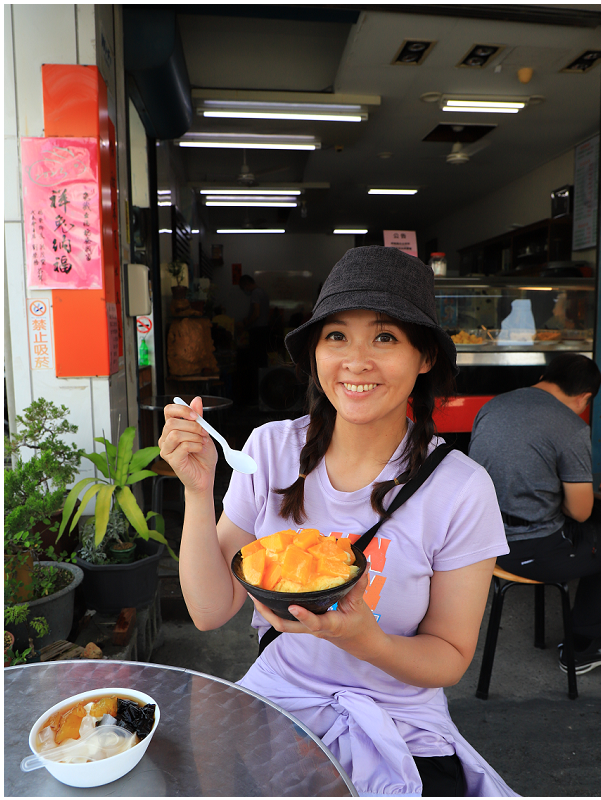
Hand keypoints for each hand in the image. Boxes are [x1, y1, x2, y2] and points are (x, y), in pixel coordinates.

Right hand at [158, 396, 217, 494]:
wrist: (206, 475)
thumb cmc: (203, 455)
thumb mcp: (204, 432)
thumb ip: (198, 417)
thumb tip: (196, 400)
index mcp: (173, 428)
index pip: (169, 410)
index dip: (181, 409)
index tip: (195, 415)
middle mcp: (166, 438)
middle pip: (171, 422)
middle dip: (192, 425)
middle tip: (203, 432)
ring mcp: (166, 449)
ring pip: (175, 434)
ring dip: (194, 436)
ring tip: (201, 442)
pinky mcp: (171, 460)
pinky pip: (182, 446)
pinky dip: (195, 446)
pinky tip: (199, 449)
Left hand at [251, 573, 385, 659]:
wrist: (363, 644)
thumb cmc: (361, 626)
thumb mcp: (360, 606)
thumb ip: (358, 586)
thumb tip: (363, 566)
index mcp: (330, 625)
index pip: (314, 623)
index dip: (303, 616)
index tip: (293, 606)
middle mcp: (315, 629)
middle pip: (286, 627)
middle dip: (268, 613)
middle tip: (255, 596)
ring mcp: (309, 628)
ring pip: (284, 624)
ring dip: (268, 611)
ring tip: (256, 593)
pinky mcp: (307, 625)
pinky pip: (289, 619)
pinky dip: (277, 609)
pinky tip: (272, 595)